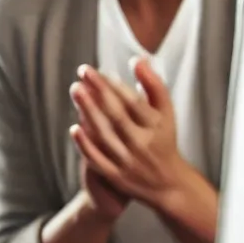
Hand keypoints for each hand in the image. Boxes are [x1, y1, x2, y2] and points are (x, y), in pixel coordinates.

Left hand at [69, 59, 188, 211]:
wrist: (168, 183)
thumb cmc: (163, 139)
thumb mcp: (166, 113)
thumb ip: (154, 86)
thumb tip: (138, 59)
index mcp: (157, 126)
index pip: (133, 102)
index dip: (113, 85)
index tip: (96, 71)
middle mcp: (143, 143)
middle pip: (116, 115)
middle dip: (98, 92)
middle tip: (82, 72)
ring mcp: (129, 161)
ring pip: (104, 135)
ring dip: (88, 112)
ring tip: (75, 90)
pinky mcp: (117, 176)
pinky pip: (97, 160)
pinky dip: (85, 144)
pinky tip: (74, 127)